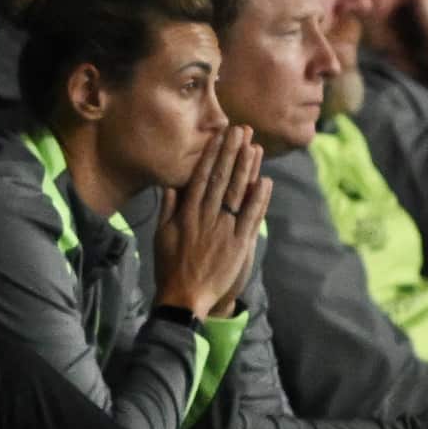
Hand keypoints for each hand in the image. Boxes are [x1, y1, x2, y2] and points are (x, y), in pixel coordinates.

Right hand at [154, 126, 271, 318]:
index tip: (220, 135)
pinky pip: (251, 218)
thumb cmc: (169, 267)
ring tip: (254, 146)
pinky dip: (259, 199)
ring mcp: (224, 230)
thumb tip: (171, 184)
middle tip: (241, 129)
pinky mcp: (238, 245)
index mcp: (187, 214)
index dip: (212, 154)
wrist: (183, 298)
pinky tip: (266, 181)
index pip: (202, 177)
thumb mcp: (161, 235)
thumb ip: (168, 208)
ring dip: (246, 168)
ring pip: (237, 193)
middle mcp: (206, 217)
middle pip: (221, 179)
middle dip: (232, 152)